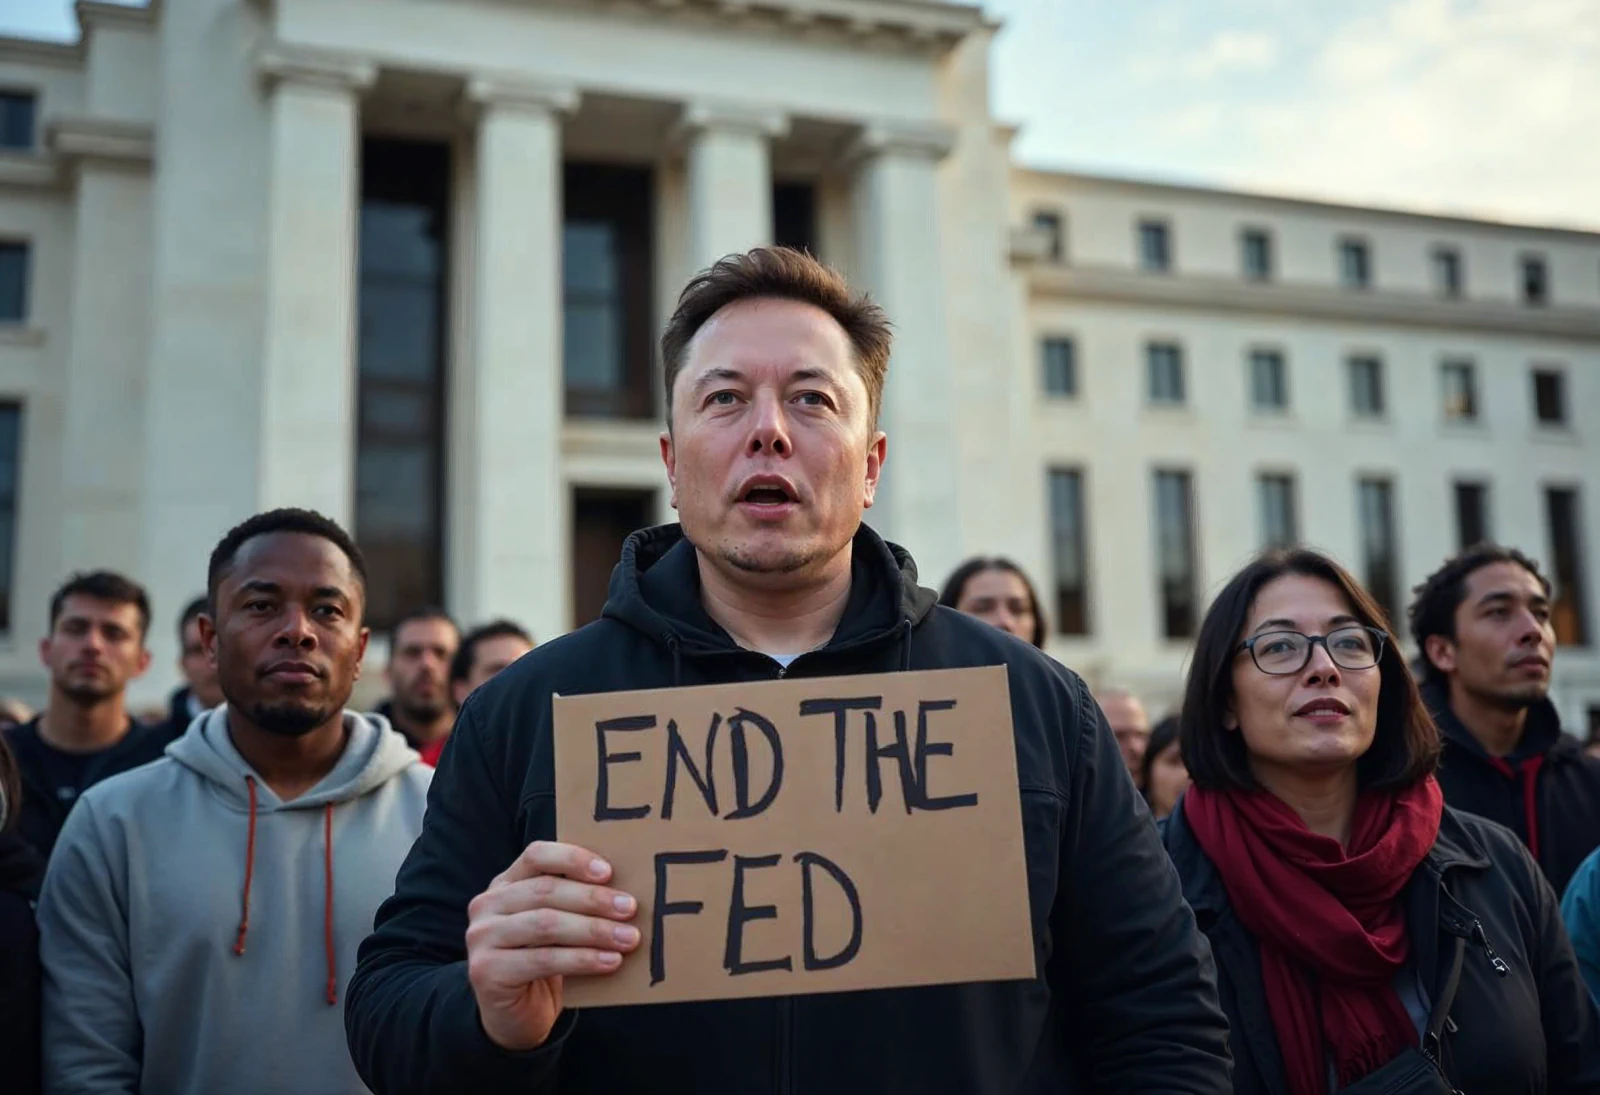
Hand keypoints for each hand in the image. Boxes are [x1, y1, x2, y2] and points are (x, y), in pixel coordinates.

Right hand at [466, 841, 639, 1050]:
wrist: (514, 1017)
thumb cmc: (544, 963)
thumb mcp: (554, 926)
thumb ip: (573, 904)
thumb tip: (624, 892)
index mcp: (504, 884)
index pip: (536, 856)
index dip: (573, 859)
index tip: (609, 872)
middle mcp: (486, 905)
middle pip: (545, 891)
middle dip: (593, 899)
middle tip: (629, 908)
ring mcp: (481, 938)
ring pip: (546, 924)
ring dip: (594, 930)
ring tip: (628, 938)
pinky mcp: (486, 970)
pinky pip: (543, 960)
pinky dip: (583, 959)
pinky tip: (610, 961)